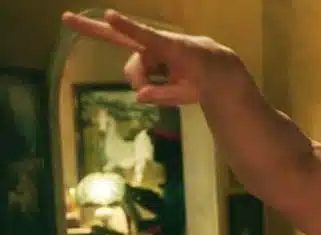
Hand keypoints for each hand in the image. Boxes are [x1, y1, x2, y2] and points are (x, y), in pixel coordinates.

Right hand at [61, 10, 235, 105]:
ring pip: (133, 71)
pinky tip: (169, 79)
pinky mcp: (147, 55)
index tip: (109, 15)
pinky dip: (150, 82)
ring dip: (144, 81)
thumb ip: (165, 95)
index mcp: (170, 47)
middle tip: (65, 18)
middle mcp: (155, 44)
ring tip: (171, 84)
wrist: (217, 68)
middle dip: (93, 28)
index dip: (127, 27)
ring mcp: (149, 49)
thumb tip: (139, 96)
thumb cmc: (206, 77)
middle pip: (120, 37)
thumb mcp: (190, 93)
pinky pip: (140, 74)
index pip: (146, 36)